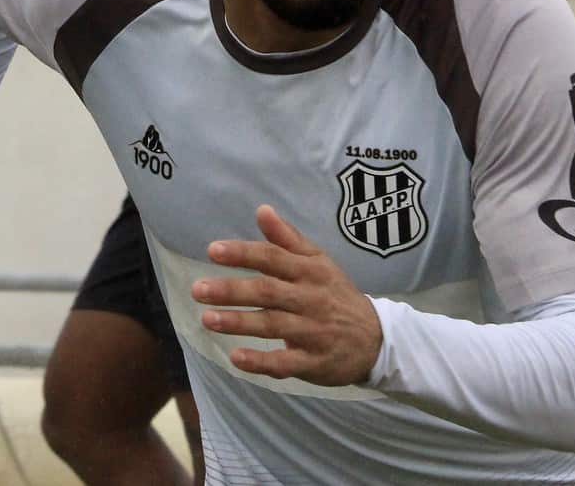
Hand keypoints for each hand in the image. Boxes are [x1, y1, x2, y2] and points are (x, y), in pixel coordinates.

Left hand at [191, 204, 382, 385]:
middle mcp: (311, 299)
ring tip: (207, 319)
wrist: (376, 340)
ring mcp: (313, 332)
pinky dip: (261, 362)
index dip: (243, 253)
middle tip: (198, 290)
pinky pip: (285, 363)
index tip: (212, 251)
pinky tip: (236, 357)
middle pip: (268, 292)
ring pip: (273, 325)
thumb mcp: (319, 262)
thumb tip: (261, 209)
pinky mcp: (314, 362)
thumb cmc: (336, 294)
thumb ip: (288, 239)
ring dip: (239, 322)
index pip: (273, 258)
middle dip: (232, 290)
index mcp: (310, 271)